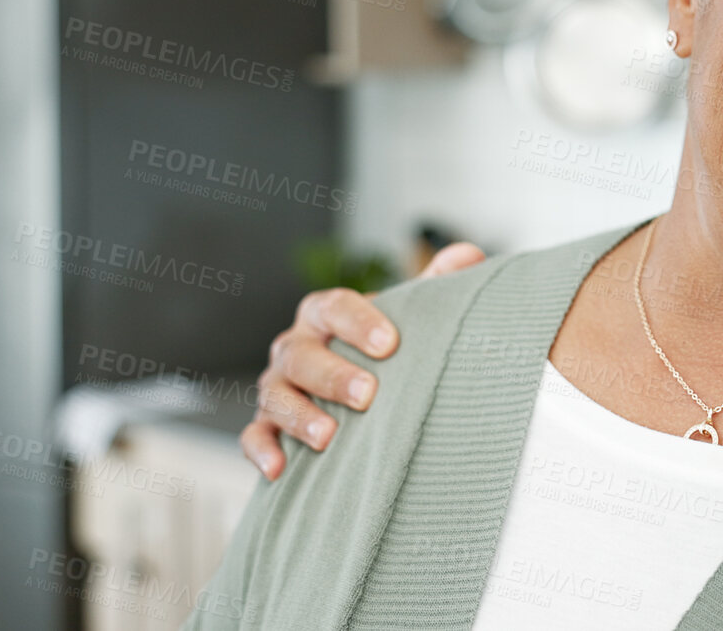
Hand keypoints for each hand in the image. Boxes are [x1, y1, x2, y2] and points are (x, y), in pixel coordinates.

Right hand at [238, 242, 485, 478]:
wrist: (356, 389)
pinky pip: (254, 434)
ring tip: (328, 436)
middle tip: (367, 394)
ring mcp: (277, 385)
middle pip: (301, 354)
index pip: (334, 307)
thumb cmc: (381, 349)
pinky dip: (262, 449)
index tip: (389, 343)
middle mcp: (295, 345)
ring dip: (298, 415)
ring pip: (275, 395)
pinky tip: (280, 467)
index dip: (358, 322)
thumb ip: (435, 284)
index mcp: (325, 313)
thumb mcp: (407, 314)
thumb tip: (468, 254)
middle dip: (332, 375)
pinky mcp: (267, 423)